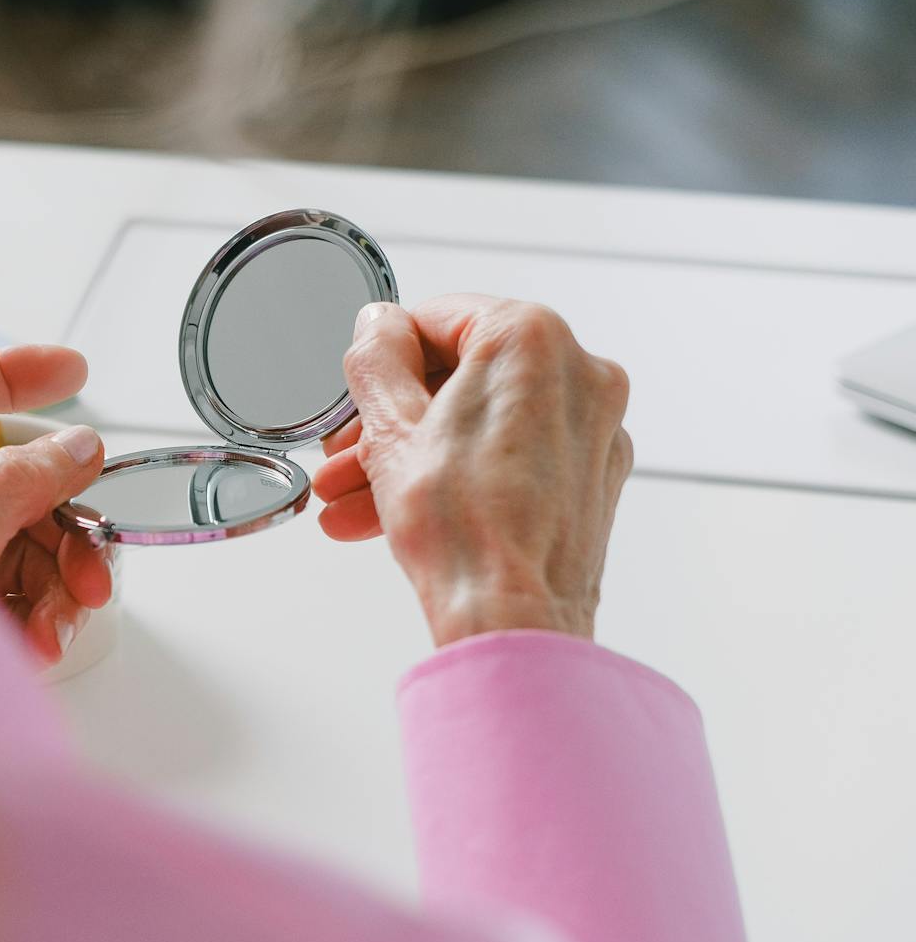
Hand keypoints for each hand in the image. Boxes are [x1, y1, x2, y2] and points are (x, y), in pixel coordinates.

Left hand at [0, 346, 110, 664]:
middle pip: (8, 481)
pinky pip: (0, 595)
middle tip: (92, 570)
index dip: (13, 372)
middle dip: (63, 525)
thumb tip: (72, 446)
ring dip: (52, 587)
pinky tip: (33, 647)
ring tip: (55, 629)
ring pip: (14, 546)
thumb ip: (16, 488)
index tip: (72, 372)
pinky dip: (29, 618)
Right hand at [311, 295, 633, 646]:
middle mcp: (579, 373)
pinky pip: (513, 455)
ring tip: (357, 499)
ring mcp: (594, 427)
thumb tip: (378, 325)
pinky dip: (462, 474)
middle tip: (346, 455)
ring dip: (415, 456)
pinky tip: (403, 511)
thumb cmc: (463, 532)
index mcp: (532, 339)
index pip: (436, 320)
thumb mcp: (391, 428)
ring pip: (482, 421)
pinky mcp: (593, 476)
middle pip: (460, 376)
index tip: (356, 397)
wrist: (515, 621)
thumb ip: (377, 357)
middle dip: (392, 421)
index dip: (382, 361)